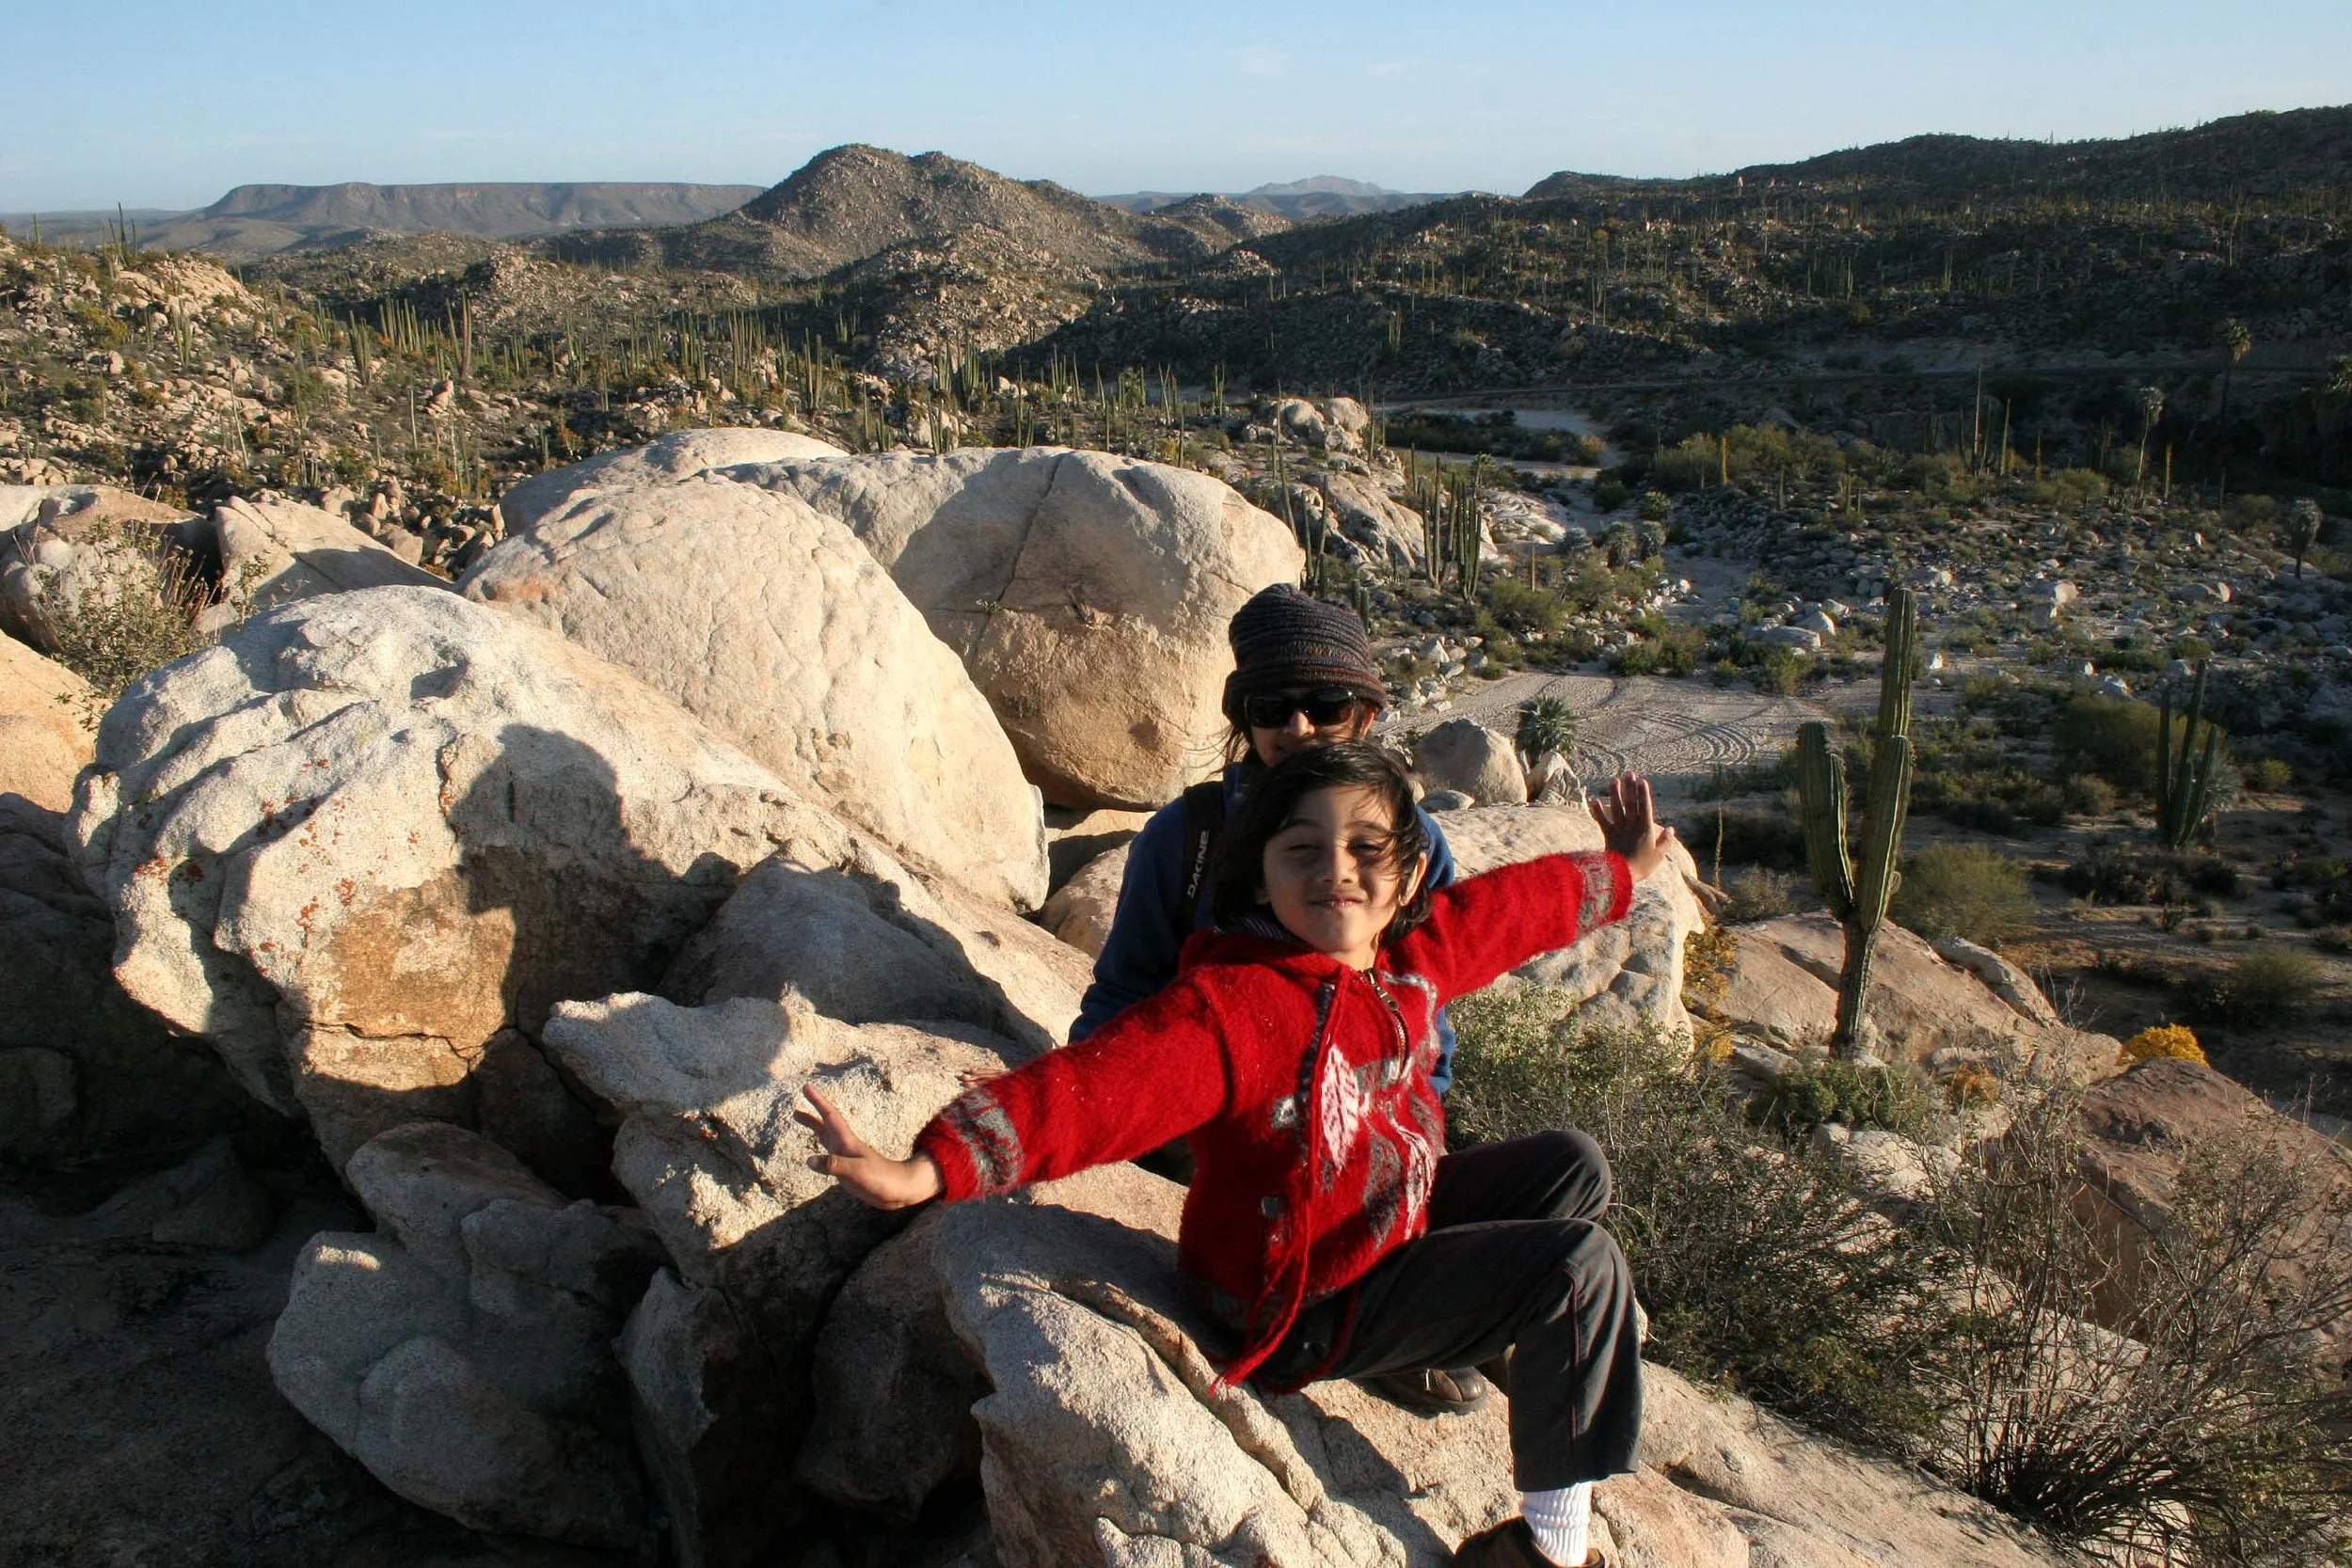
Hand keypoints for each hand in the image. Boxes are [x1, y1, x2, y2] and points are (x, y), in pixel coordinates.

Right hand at [794, 1085, 943, 1210]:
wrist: (898, 1189)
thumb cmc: (880, 1178)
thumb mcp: (856, 1171)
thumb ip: (833, 1165)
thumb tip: (809, 1160)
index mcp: (847, 1141)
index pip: (830, 1116)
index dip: (818, 1102)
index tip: (807, 1087)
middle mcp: (844, 1145)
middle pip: (825, 1123)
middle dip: (812, 1110)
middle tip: (800, 1096)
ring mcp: (846, 1156)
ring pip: (825, 1136)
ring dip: (813, 1125)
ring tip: (798, 1116)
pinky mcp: (846, 1168)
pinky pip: (827, 1153)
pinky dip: (819, 1147)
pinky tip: (815, 1151)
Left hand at [1588, 771, 1676, 883]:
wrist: (1622, 876)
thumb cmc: (1643, 867)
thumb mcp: (1659, 855)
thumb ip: (1666, 841)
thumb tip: (1671, 829)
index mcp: (1646, 829)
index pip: (1645, 807)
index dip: (1643, 794)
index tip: (1641, 781)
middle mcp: (1632, 826)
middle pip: (1630, 804)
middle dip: (1630, 788)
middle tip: (1629, 773)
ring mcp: (1619, 830)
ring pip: (1617, 809)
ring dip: (1615, 794)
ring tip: (1614, 781)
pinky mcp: (1608, 836)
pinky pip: (1602, 822)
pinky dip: (1598, 812)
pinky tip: (1594, 800)